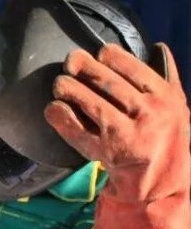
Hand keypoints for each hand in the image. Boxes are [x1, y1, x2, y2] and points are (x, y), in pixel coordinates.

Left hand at [44, 43, 190, 228]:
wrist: (160, 182)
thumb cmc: (164, 136)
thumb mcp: (176, 106)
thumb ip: (167, 76)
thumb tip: (158, 46)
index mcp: (165, 98)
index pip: (129, 66)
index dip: (107, 56)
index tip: (96, 54)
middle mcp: (148, 114)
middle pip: (105, 82)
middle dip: (82, 67)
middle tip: (69, 63)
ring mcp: (126, 134)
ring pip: (89, 102)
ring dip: (68, 88)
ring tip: (60, 83)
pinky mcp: (105, 152)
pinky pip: (76, 129)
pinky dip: (60, 116)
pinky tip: (53, 107)